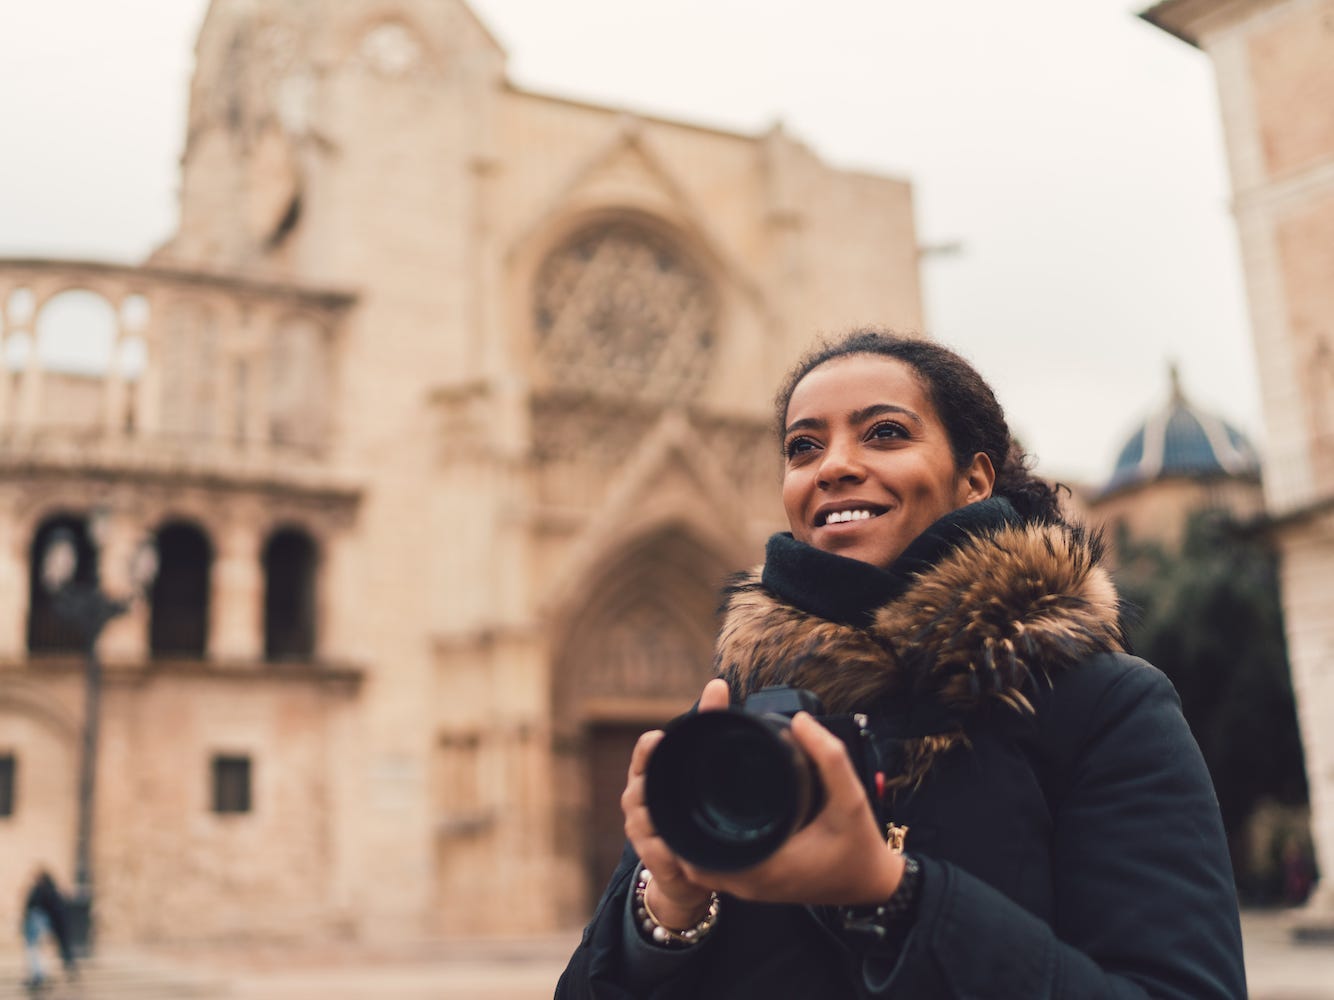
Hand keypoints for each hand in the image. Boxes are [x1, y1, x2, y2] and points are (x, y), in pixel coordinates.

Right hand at [621, 678, 730, 928]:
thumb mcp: (697, 765)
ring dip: (661, 821)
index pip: (644, 752)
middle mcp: (639, 798)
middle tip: (667, 785)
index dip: (648, 748)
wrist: (686, 868)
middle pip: (641, 786)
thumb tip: (718, 683)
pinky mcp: (653, 858)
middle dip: (652, 787)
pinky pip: (657, 852)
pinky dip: (669, 852)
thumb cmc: (690, 807)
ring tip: (676, 821)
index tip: (658, 741)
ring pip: (646, 819)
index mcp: (650, 772)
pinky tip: (681, 854)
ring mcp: (642, 830)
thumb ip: (708, 719)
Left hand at [679, 711, 904, 906]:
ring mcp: (751, 887)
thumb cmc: (860, 846)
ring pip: (701, 860)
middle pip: (691, 852)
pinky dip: (709, 840)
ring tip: (691, 787)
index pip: (698, 846)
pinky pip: (718, 863)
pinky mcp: (757, 883)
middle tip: (682, 774)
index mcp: (764, 866)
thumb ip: (830, 759)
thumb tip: (800, 722)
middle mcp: (750, 882)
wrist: (873, 886)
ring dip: (692, 830)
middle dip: (680, 816)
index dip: (681, 812)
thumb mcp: (852, 798)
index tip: (682, 775)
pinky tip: (713, 810)